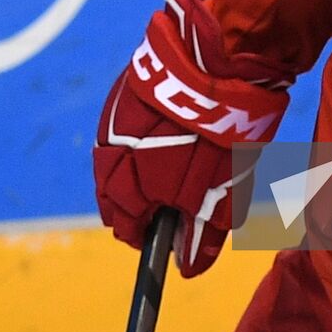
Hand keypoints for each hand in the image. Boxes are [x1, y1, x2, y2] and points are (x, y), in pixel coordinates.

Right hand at [93, 0, 293, 276]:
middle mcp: (110, 158)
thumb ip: (201, 237)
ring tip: (170, 165)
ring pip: (116, 160)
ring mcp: (113, 122)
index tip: (167, 235)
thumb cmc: (219, 136)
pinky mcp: (123, 92)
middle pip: (113, 194)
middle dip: (138, 203)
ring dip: (136, 168)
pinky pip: (124, 129)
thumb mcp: (221, 196)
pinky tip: (165, 132)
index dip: (146, 236)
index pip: (126, 228)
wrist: (215, 62)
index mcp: (128, 189)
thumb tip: (186, 268)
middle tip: (170, 201)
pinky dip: (140, 138)